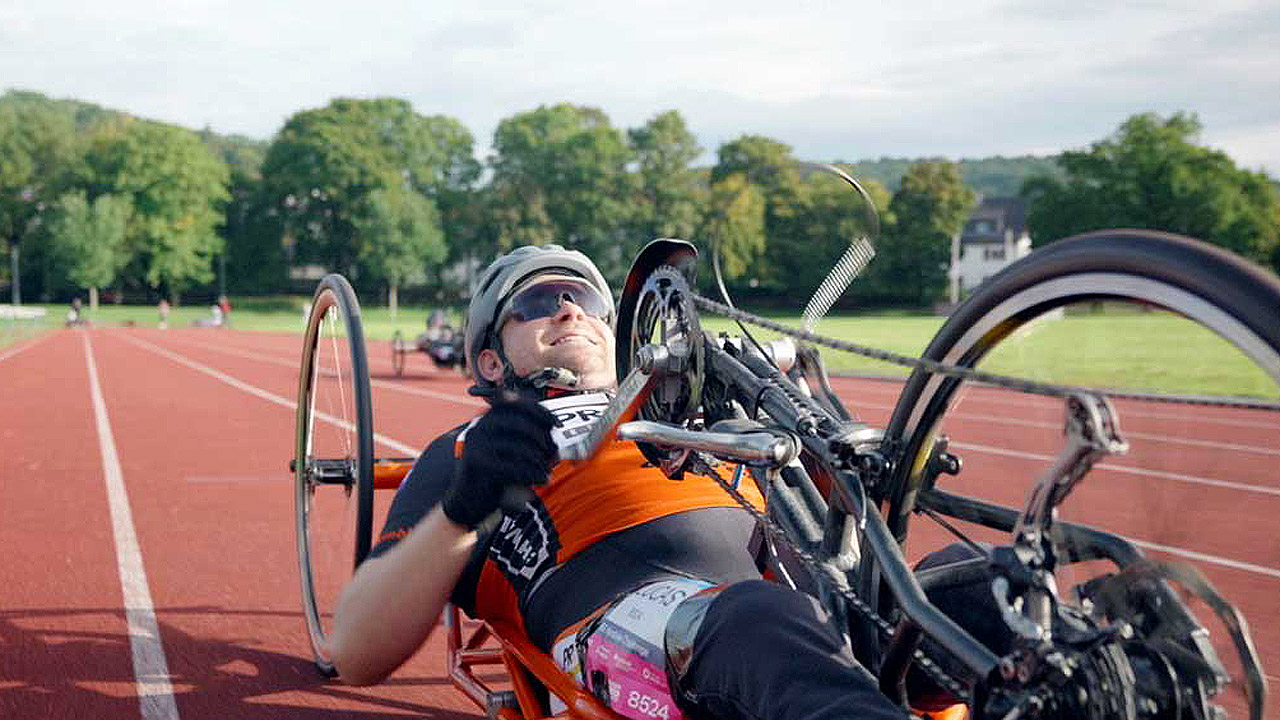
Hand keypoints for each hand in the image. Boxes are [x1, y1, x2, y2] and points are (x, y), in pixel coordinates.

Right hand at [440, 397, 558, 528]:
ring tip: (547, 470)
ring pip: (519, 447)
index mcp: (489, 417)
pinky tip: (542, 479)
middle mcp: (481, 426)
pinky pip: (512, 467)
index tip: (555, 424)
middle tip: (553, 454)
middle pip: (521, 424)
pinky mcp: (476, 463)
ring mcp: (477, 443)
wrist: (468, 498)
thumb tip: (555, 440)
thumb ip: (528, 439)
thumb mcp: (510, 450)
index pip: (517, 403)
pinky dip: (532, 473)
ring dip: (539, 460)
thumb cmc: (495, 472)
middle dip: (543, 439)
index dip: (539, 412)